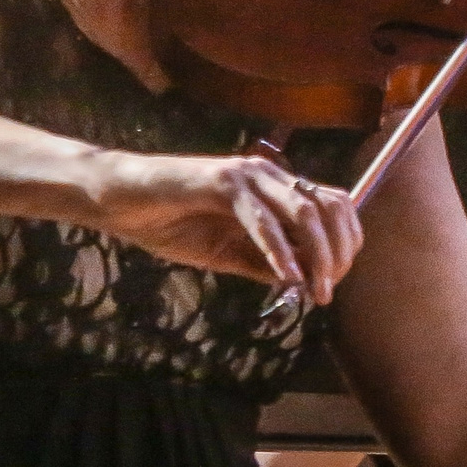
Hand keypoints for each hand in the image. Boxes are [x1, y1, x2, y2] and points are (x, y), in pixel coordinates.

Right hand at [93, 152, 363, 304]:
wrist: (122, 201)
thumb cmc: (173, 224)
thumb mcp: (228, 254)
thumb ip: (266, 264)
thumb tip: (304, 284)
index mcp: (276, 188)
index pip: (334, 206)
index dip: (344, 243)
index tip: (332, 282)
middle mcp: (270, 175)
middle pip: (329, 207)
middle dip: (337, 252)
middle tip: (327, 291)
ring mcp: (248, 175)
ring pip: (305, 211)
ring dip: (317, 254)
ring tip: (314, 290)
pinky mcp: (223, 182)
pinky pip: (262, 218)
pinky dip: (279, 250)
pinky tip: (286, 277)